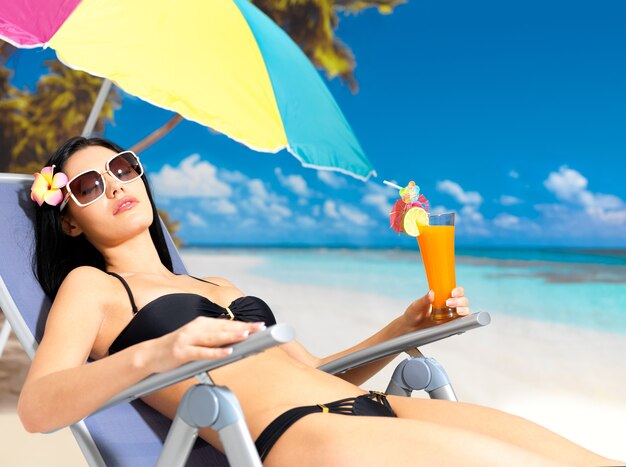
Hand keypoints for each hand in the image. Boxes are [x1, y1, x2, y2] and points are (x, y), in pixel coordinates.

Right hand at [146, 318, 265, 372]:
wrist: (150, 355)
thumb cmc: (176, 347)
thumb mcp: (196, 338)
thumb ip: (213, 338)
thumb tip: (234, 340)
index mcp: (201, 323)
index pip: (227, 323)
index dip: (244, 324)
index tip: (260, 325)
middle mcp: (196, 328)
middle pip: (224, 327)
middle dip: (243, 327)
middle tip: (260, 328)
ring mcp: (188, 339)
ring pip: (214, 337)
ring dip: (231, 336)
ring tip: (246, 335)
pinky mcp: (182, 352)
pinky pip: (202, 352)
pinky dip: (216, 352)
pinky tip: (227, 353)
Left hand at [402, 287, 469, 330]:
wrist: (410, 327)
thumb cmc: (413, 314)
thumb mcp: (416, 306)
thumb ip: (424, 300)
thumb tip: (431, 293)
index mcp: (442, 298)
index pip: (456, 292)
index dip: (458, 291)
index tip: (452, 293)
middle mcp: (449, 306)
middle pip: (463, 301)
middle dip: (459, 301)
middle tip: (448, 303)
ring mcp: (451, 316)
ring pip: (465, 311)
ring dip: (464, 310)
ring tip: (457, 311)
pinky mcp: (450, 326)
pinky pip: (461, 324)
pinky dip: (464, 323)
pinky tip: (458, 322)